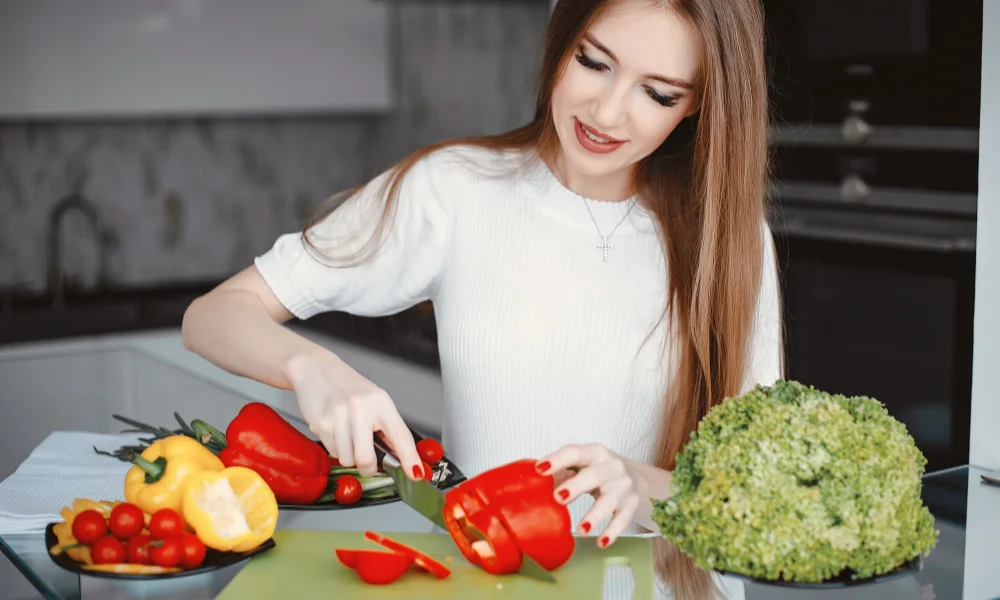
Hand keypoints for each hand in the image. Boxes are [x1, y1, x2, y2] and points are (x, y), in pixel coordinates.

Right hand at [284, 352, 423, 480]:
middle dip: (368, 468)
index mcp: (380, 403)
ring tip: (348, 436)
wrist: (317, 370)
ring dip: (349, 456)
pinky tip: (335, 430)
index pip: (401, 436)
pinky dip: (335, 447)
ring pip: (347, 459)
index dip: (410, 459)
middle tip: (368, 464)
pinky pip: (332, 452)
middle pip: (366, 459)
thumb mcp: (375, 400)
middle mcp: (361, 409)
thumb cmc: (349, 387)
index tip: (417, 473)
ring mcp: (339, 417)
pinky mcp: (321, 424)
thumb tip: (400, 455)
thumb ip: (388, 427)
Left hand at [536, 443, 647, 548]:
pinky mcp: (631, 505)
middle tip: (558, 497)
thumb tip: (533, 483)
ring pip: (608, 501)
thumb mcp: (584, 465)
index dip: (557, 460)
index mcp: (594, 453)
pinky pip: (622, 520)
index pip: (575, 453)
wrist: (638, 477)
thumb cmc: (600, 470)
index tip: (540, 469)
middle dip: (576, 486)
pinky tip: (601, 542)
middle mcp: (611, 467)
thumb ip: (562, 472)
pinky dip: (612, 532)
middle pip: (593, 476)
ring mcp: (623, 487)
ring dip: (595, 515)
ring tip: (581, 529)